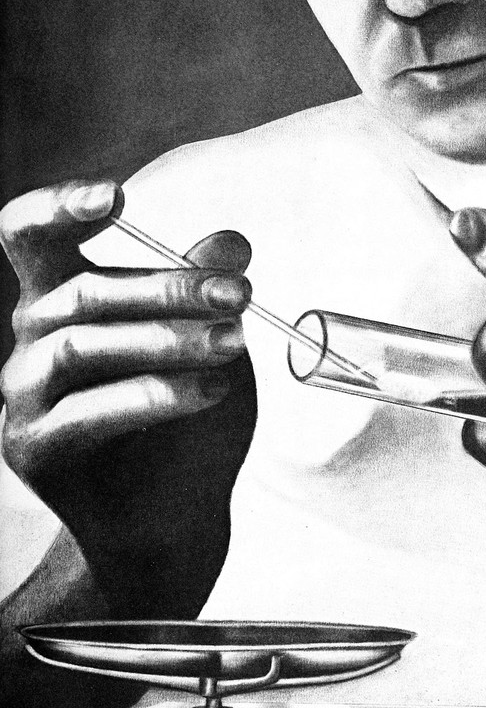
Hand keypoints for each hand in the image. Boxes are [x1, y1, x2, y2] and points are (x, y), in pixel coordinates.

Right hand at [0, 180, 256, 615]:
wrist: (179, 513)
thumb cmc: (189, 411)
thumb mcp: (213, 339)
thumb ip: (208, 289)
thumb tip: (232, 239)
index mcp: (64, 294)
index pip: (31, 234)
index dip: (61, 206)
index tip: (117, 195)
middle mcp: (32, 336)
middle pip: (84, 291)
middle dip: (170, 288)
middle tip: (240, 295)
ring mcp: (24, 393)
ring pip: (83, 345)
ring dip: (166, 339)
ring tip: (233, 343)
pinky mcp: (32, 447)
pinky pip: (88, 411)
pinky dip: (155, 396)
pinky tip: (212, 393)